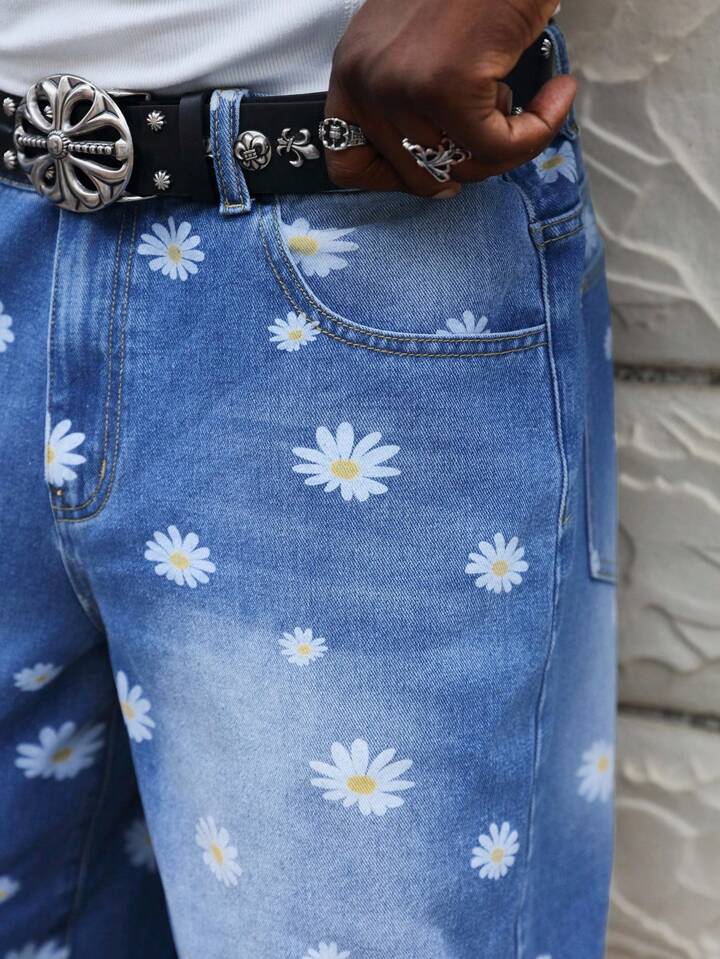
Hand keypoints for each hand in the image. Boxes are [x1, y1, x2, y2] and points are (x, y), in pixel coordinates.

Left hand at [324, 0, 575, 196]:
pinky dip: (537, 130)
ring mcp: (401, 87)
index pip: (347, 166)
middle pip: (414, 176)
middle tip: (499, 130)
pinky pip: (497, 147)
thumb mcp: (417, 45)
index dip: (395, 180)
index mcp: (351, 72)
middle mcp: (366, 82)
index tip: (437, 167)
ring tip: (523, 99)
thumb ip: (411, 101)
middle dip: (467, 164)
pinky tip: (556, 95)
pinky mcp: (447, 86)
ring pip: (459, 167)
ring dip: (504, 144)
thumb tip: (442, 170)